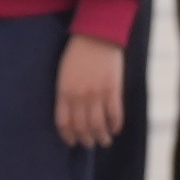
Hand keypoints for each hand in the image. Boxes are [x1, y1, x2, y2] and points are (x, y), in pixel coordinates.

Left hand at [54, 29, 126, 148]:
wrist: (96, 35)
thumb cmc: (77, 53)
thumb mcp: (63, 73)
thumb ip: (65, 93)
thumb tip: (71, 113)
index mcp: (64, 92)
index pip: (64, 123)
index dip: (68, 136)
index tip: (73, 142)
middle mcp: (79, 96)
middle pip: (82, 127)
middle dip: (86, 140)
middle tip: (90, 144)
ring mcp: (97, 93)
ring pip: (98, 125)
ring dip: (101, 137)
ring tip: (104, 141)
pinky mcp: (113, 89)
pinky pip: (115, 114)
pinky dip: (115, 125)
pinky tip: (115, 129)